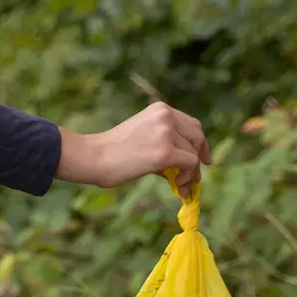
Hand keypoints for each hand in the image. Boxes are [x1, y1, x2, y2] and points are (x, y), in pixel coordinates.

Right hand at [56, 103, 210, 194]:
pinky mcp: (165, 152)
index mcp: (160, 109)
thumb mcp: (142, 137)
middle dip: (200, 156)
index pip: (191, 124)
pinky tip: (178, 186)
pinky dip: (188, 177)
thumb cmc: (112, 152)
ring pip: (194, 153)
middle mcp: (166, 116)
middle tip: (197, 176)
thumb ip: (164, 144)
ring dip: (191, 173)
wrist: (94, 157)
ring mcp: (166, 133)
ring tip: (181, 187)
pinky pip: (190, 164)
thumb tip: (184, 167)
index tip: (202, 157)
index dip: (199, 142)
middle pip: (197, 136)